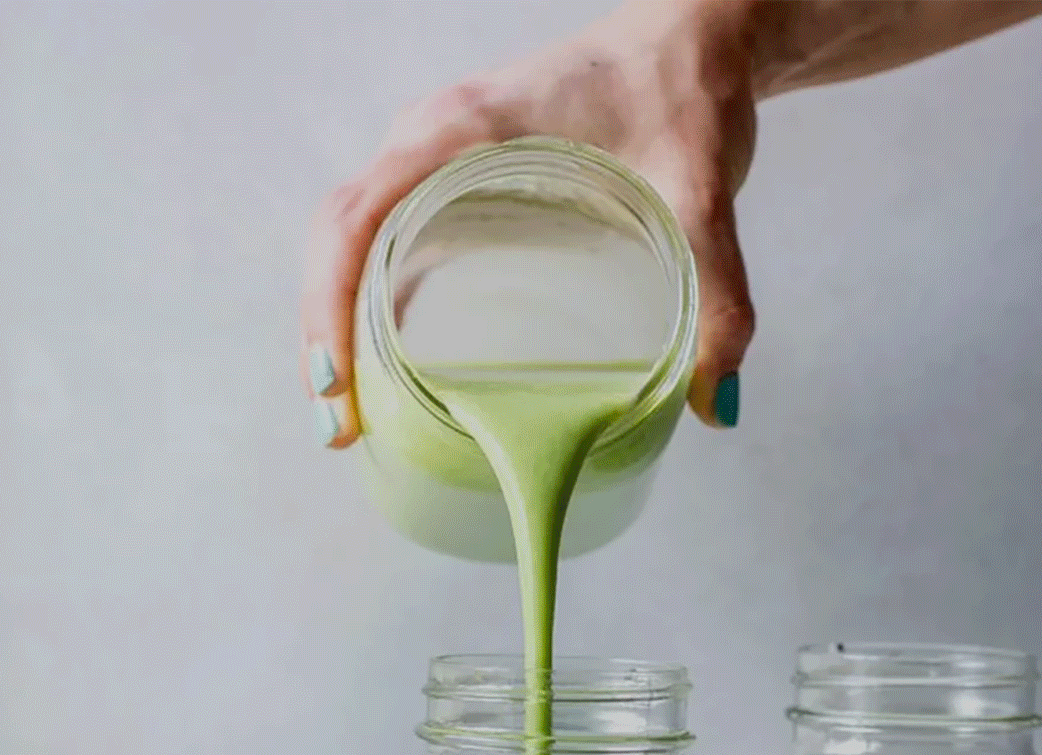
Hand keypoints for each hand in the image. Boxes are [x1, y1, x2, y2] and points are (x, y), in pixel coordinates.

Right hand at [301, 0, 759, 447]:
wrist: (695, 40)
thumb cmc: (684, 90)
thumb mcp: (703, 188)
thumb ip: (718, 290)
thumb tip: (716, 405)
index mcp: (468, 126)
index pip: (360, 212)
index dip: (330, 300)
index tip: (335, 382)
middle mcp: (434, 135)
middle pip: (340, 233)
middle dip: (323, 331)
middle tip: (340, 426)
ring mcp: (438, 153)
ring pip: (354, 236)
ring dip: (336, 319)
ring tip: (350, 413)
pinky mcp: (457, 176)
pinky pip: (386, 234)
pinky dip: (368, 298)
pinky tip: (385, 366)